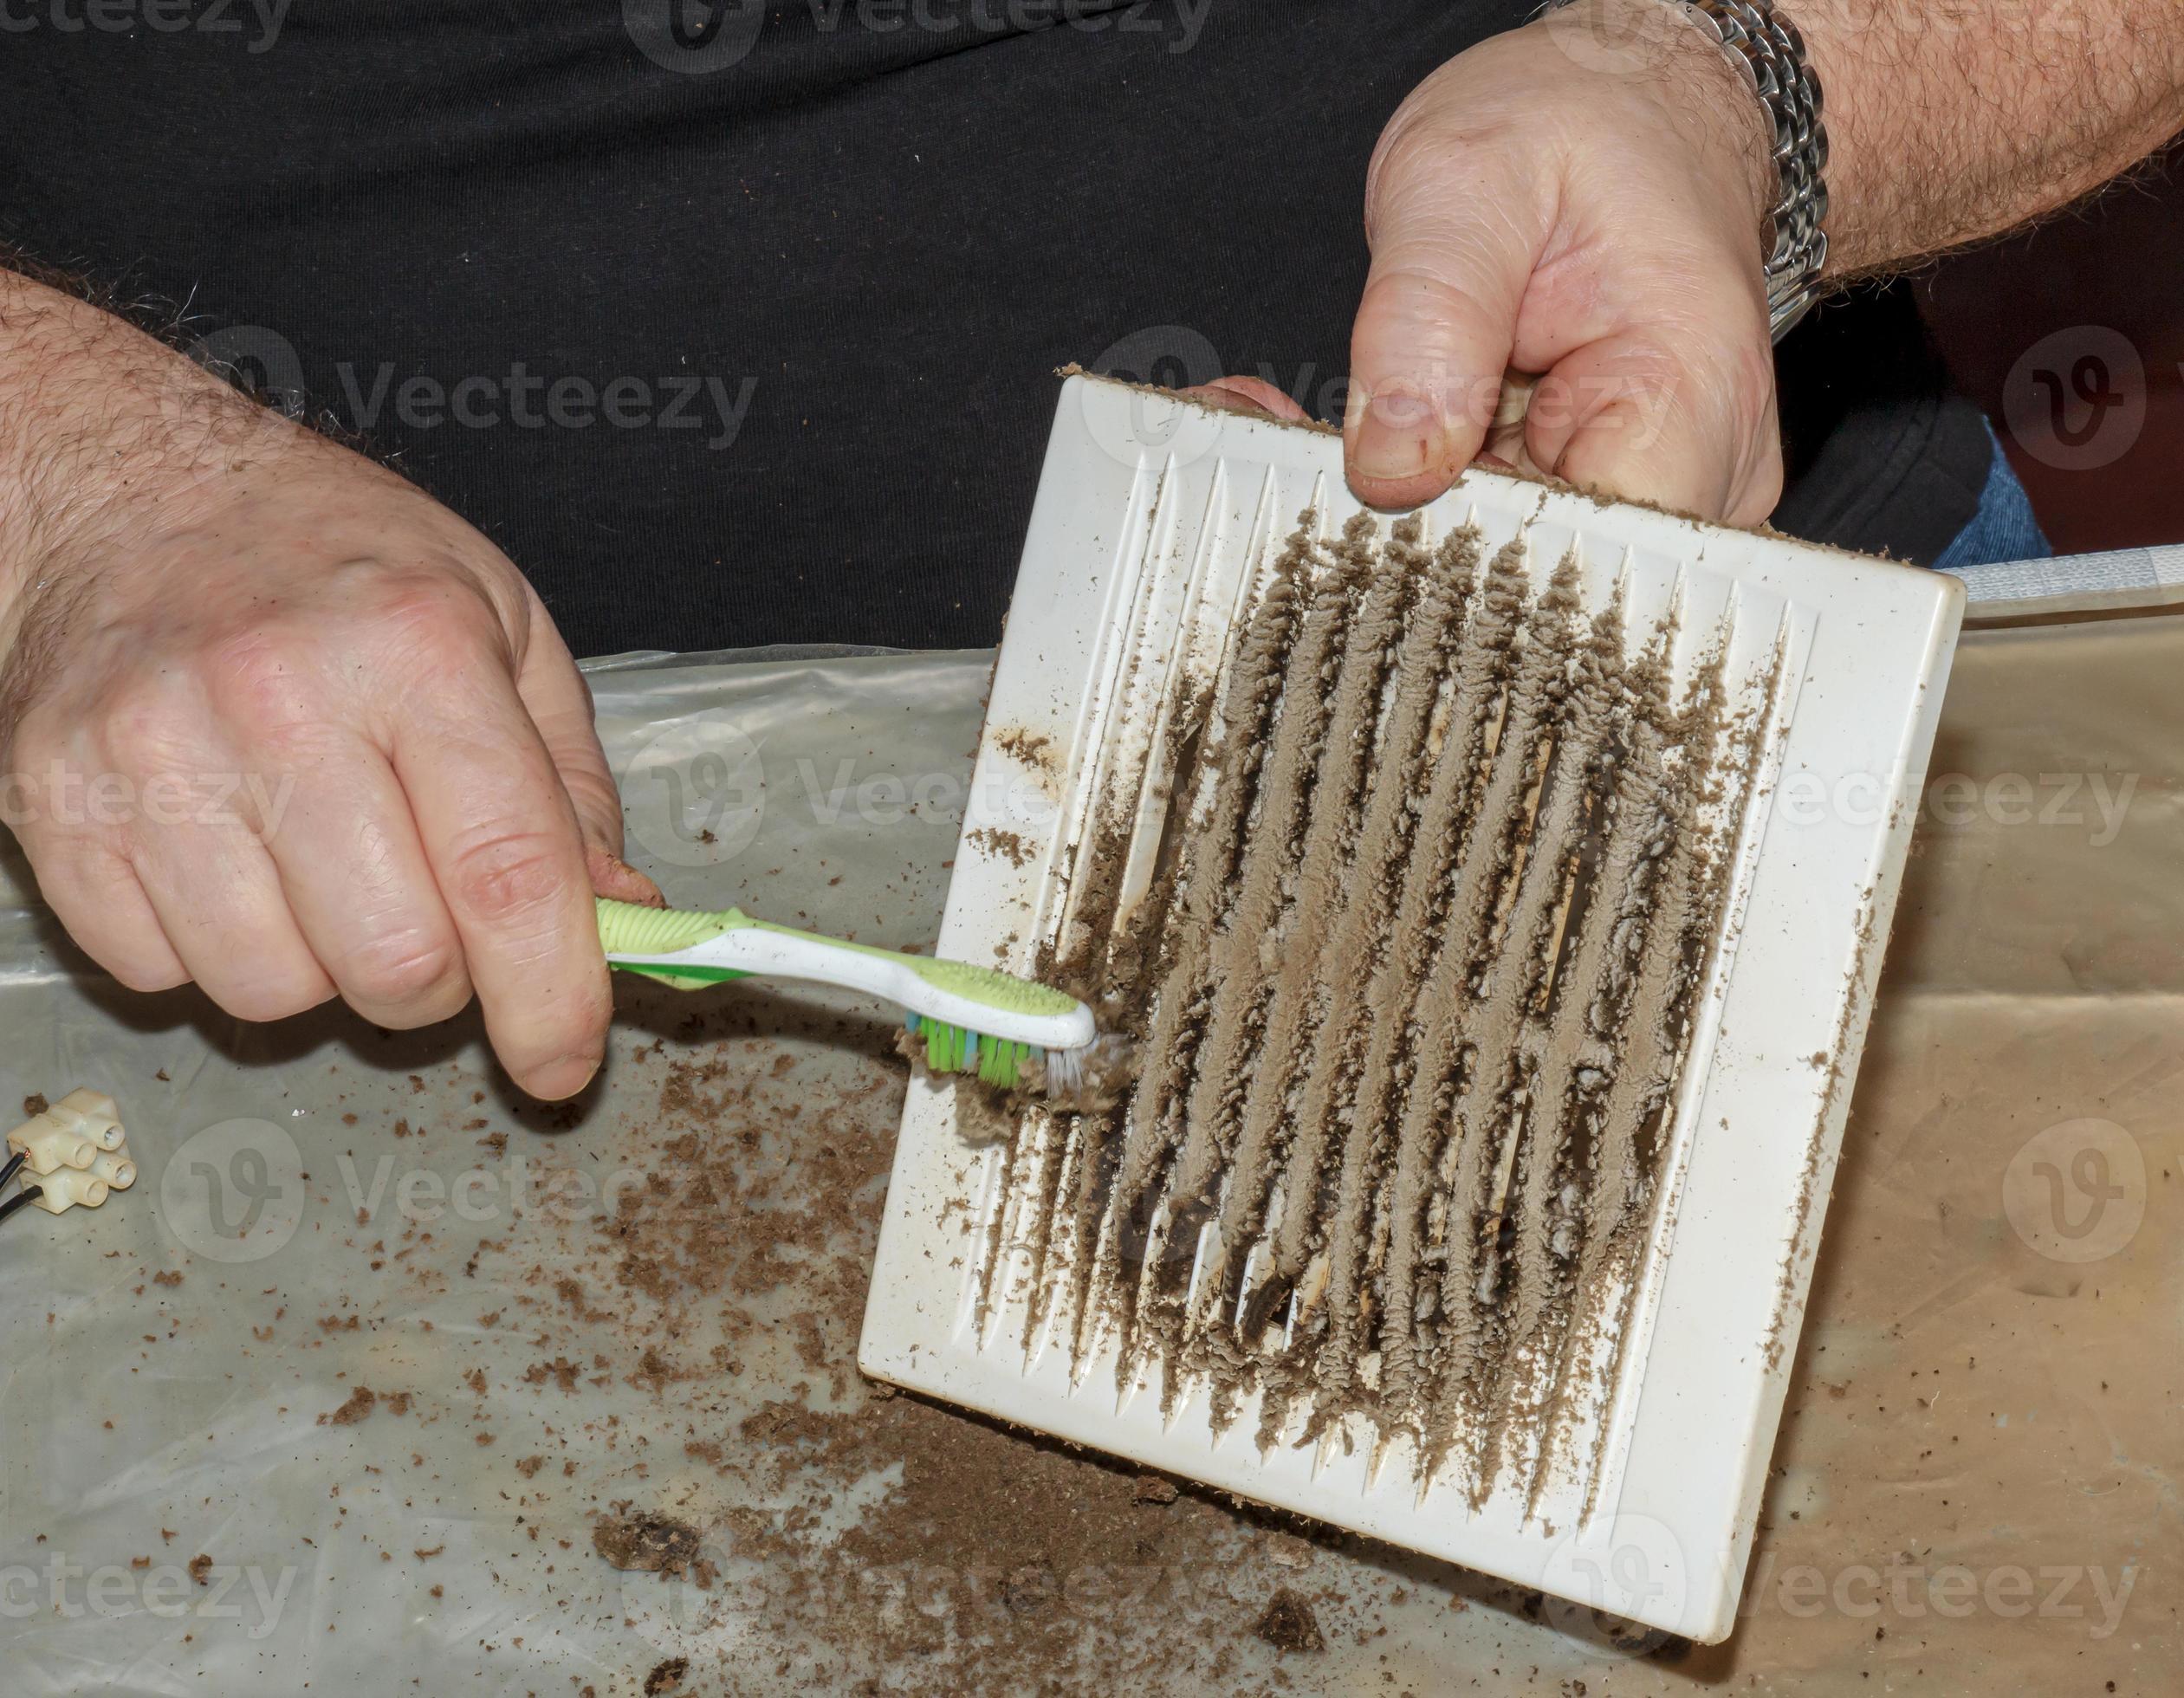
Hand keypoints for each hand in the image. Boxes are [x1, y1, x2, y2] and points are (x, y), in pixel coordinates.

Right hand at [0, 417, 657, 1099]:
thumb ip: (571, 790)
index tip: (564, 1061)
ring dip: (320, 972)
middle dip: (437, 984)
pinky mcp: (52, 799)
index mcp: (420, 648)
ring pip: (270, 988)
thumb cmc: (343, 563)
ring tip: (323, 872)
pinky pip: (156, 971)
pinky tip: (229, 859)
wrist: (132, 486)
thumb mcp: (504, 630)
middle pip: (393, 960)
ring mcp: (150, 750)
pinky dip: (210, 952)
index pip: (508, 874)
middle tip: (432, 920)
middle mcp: (280, 697)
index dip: (552, 999)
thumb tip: (621, 920)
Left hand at [1334, 0, 1783, 522]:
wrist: (1637, 117)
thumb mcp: (1472, 176)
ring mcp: (1641, 502)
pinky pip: (1485, 536)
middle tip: (1286, 447)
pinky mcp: (1585, 505)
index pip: (1583, 562)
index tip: (1358, 497)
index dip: (1458, 556)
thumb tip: (1394, 465)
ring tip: (1311, 421)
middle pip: (1528, 580)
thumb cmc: (1581, 130)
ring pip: (1491, 567)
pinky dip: (1407, 494)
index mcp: (1690, 398)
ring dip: (1389, 512)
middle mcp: (1691, 478)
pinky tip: (1352, 431)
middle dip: (1398, 529)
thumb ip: (1428, 316)